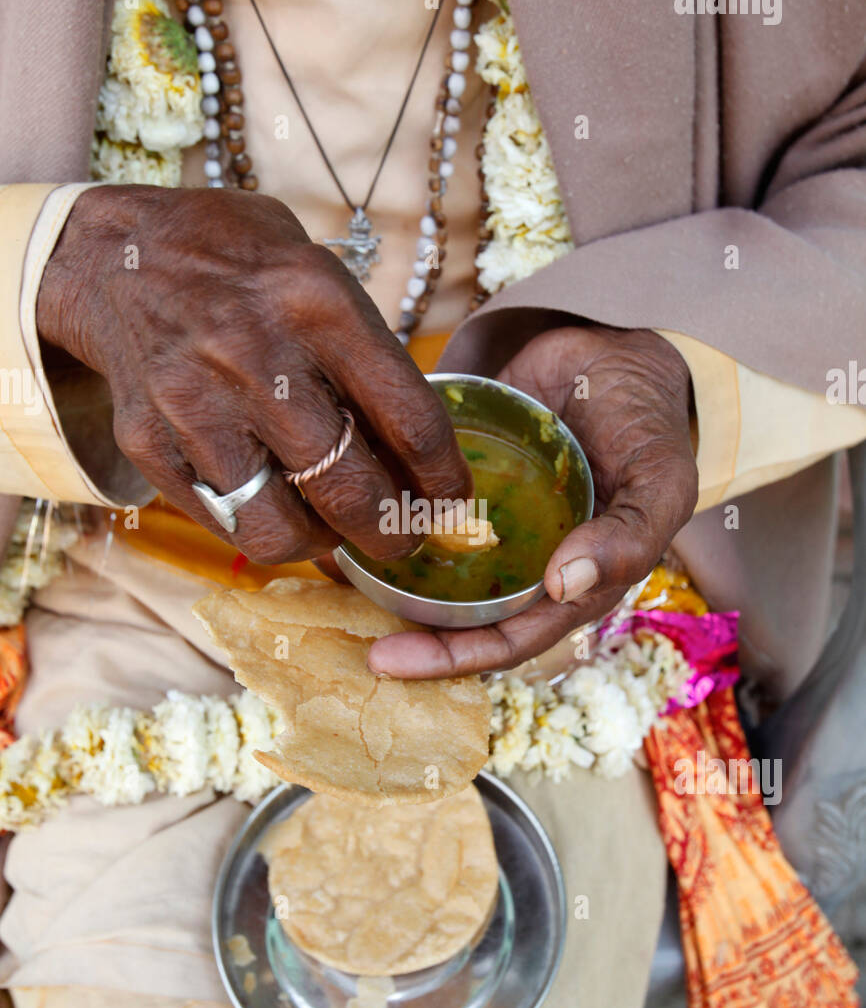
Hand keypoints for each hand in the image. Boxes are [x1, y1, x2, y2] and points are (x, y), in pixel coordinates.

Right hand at [36, 186, 470, 562]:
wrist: (115, 255)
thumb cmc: (237, 264)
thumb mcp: (318, 275)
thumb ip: (365, 354)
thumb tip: (417, 455)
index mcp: (317, 303)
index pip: (410, 418)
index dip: (443, 479)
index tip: (453, 503)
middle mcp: (257, 357)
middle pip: (348, 488)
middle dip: (391, 533)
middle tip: (401, 540)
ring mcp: (196, 404)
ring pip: (280, 527)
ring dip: (322, 545)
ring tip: (333, 533)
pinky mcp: (150, 442)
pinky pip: (223, 523)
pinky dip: (261, 533)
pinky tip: (277, 514)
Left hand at [368, 324, 697, 677]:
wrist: (621, 348)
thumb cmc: (649, 425)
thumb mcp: (659, 483)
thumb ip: (628, 538)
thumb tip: (564, 586)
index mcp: (574, 584)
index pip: (509, 639)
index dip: (453, 657)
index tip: (391, 659)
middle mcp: (527, 565)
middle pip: (464, 620)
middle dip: (414, 638)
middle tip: (358, 643)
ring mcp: (494, 525)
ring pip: (438, 574)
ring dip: (394, 589)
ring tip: (341, 592)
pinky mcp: (466, 481)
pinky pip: (424, 511)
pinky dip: (390, 523)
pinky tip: (348, 524)